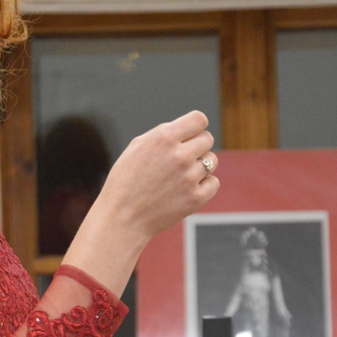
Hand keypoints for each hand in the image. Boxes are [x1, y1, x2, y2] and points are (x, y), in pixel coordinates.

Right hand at [62, 111, 218, 294]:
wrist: (123, 217)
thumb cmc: (126, 180)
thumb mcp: (136, 147)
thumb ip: (163, 133)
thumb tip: (187, 128)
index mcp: (164, 138)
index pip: (199, 119)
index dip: (195, 126)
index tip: (189, 135)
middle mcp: (180, 155)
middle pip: (207, 139)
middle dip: (196, 146)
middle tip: (180, 159)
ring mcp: (190, 177)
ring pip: (212, 161)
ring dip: (200, 166)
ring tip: (179, 176)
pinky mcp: (196, 198)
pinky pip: (213, 182)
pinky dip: (204, 185)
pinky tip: (186, 189)